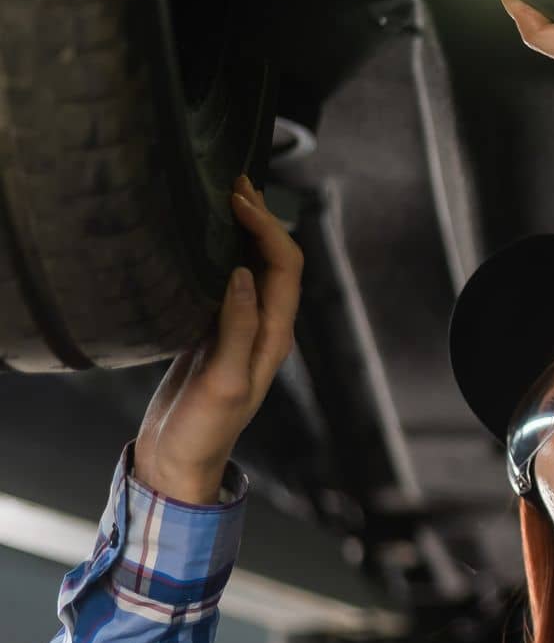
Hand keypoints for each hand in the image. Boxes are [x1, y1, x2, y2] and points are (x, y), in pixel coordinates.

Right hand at [133, 175, 303, 504]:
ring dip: (245, 231)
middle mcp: (265, 327)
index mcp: (275, 336)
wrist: (178, 460)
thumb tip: (244, 276)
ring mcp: (240, 328)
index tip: (238, 201)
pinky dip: (222, 252)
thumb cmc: (204, 430)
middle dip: (262, 218)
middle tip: (235, 181)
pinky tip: (203, 236)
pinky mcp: (214, 332)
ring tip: (225, 195)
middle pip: (276, 260)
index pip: (285, 267)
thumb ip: (237, 331)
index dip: (268, 229)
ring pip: (254, 266)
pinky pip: (227, 281)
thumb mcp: (223, 383)